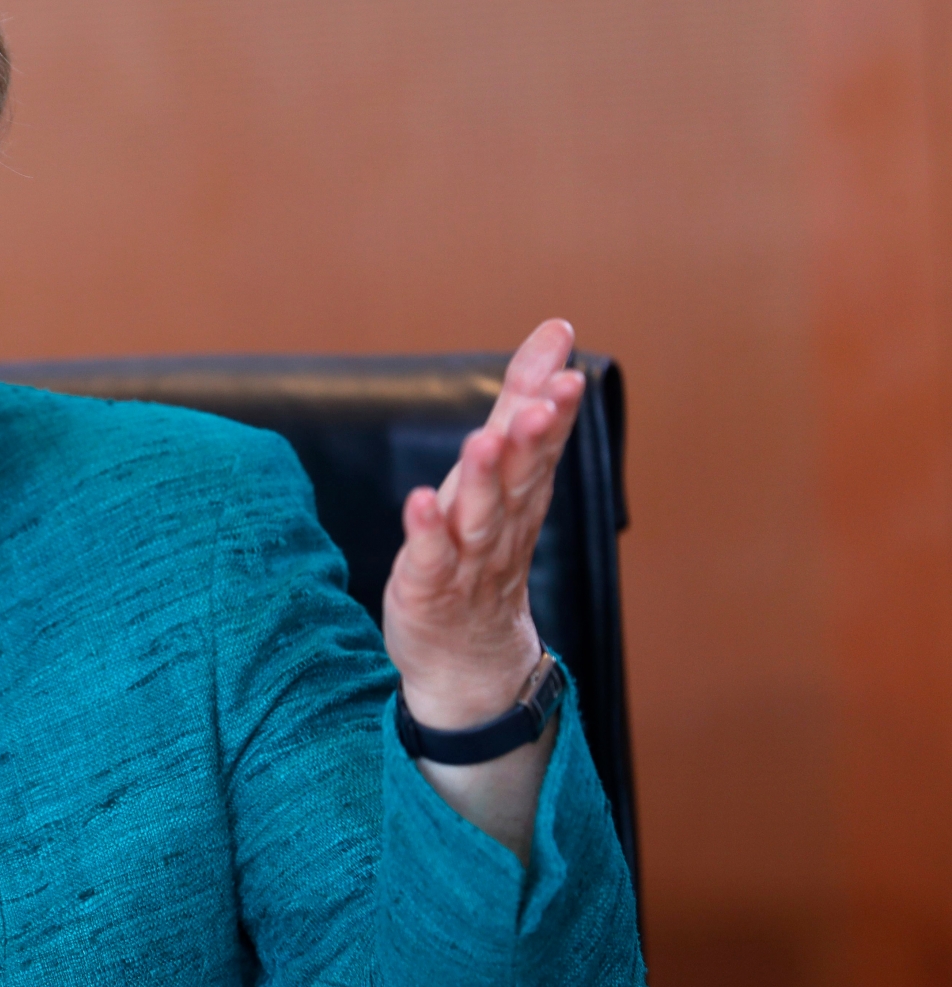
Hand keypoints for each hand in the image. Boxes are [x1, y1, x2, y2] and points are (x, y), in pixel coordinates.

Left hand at [383, 319, 585, 729]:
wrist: (467, 656)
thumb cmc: (483, 550)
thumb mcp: (504, 470)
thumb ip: (524, 400)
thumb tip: (557, 331)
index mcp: (520, 494)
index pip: (542, 447)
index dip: (555, 412)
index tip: (569, 373)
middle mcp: (501, 525)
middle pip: (520, 479)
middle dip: (532, 439)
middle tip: (545, 401)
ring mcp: (467, 561)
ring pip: (480, 517)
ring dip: (483, 479)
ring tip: (484, 440)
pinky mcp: (428, 589)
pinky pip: (429, 560)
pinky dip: (425, 534)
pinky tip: (417, 502)